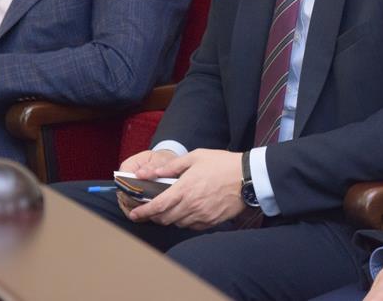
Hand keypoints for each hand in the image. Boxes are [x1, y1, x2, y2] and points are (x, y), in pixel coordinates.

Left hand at [123, 149, 243, 228]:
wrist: (248, 177)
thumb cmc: (222, 164)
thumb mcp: (195, 157)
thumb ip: (170, 167)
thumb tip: (149, 173)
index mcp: (184, 189)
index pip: (157, 206)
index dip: (142, 212)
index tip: (134, 214)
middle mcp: (190, 206)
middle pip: (164, 218)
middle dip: (154, 216)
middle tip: (152, 210)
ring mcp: (201, 216)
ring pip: (177, 224)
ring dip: (170, 218)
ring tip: (172, 207)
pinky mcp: (211, 221)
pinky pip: (191, 226)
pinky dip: (185, 221)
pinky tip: (188, 210)